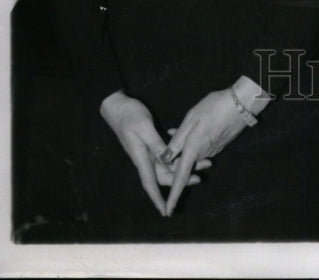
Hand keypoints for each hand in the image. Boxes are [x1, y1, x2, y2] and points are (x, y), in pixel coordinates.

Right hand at [99, 91, 208, 216]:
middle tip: (200, 177)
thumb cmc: (129, 115)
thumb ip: (156, 144)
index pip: (150, 183)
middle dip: (180, 180)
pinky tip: (187, 150)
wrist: (117, 106)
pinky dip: (176, 156)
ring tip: (201, 162)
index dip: (157, 199)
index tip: (166, 212)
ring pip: (167, 165)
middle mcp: (144, 158)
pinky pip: (165, 154)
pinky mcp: (150, 143)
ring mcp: (147, 151)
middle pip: (164, 175)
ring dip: (182, 166)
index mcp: (141, 157)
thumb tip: (167, 160)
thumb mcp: (144, 127)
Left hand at [162, 89, 247, 215]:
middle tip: (166, 142)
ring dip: (181, 149)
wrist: (242, 103)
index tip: (168, 212)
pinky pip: (199, 149)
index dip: (173, 196)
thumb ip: (178, 139)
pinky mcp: (217, 145)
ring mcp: (212, 150)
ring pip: (191, 156)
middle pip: (183, 166)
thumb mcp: (192, 118)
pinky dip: (190, 143)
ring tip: (173, 131)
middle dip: (172, 161)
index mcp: (194, 149)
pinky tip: (188, 129)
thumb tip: (164, 158)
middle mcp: (203, 154)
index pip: (180, 177)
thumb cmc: (215, 107)